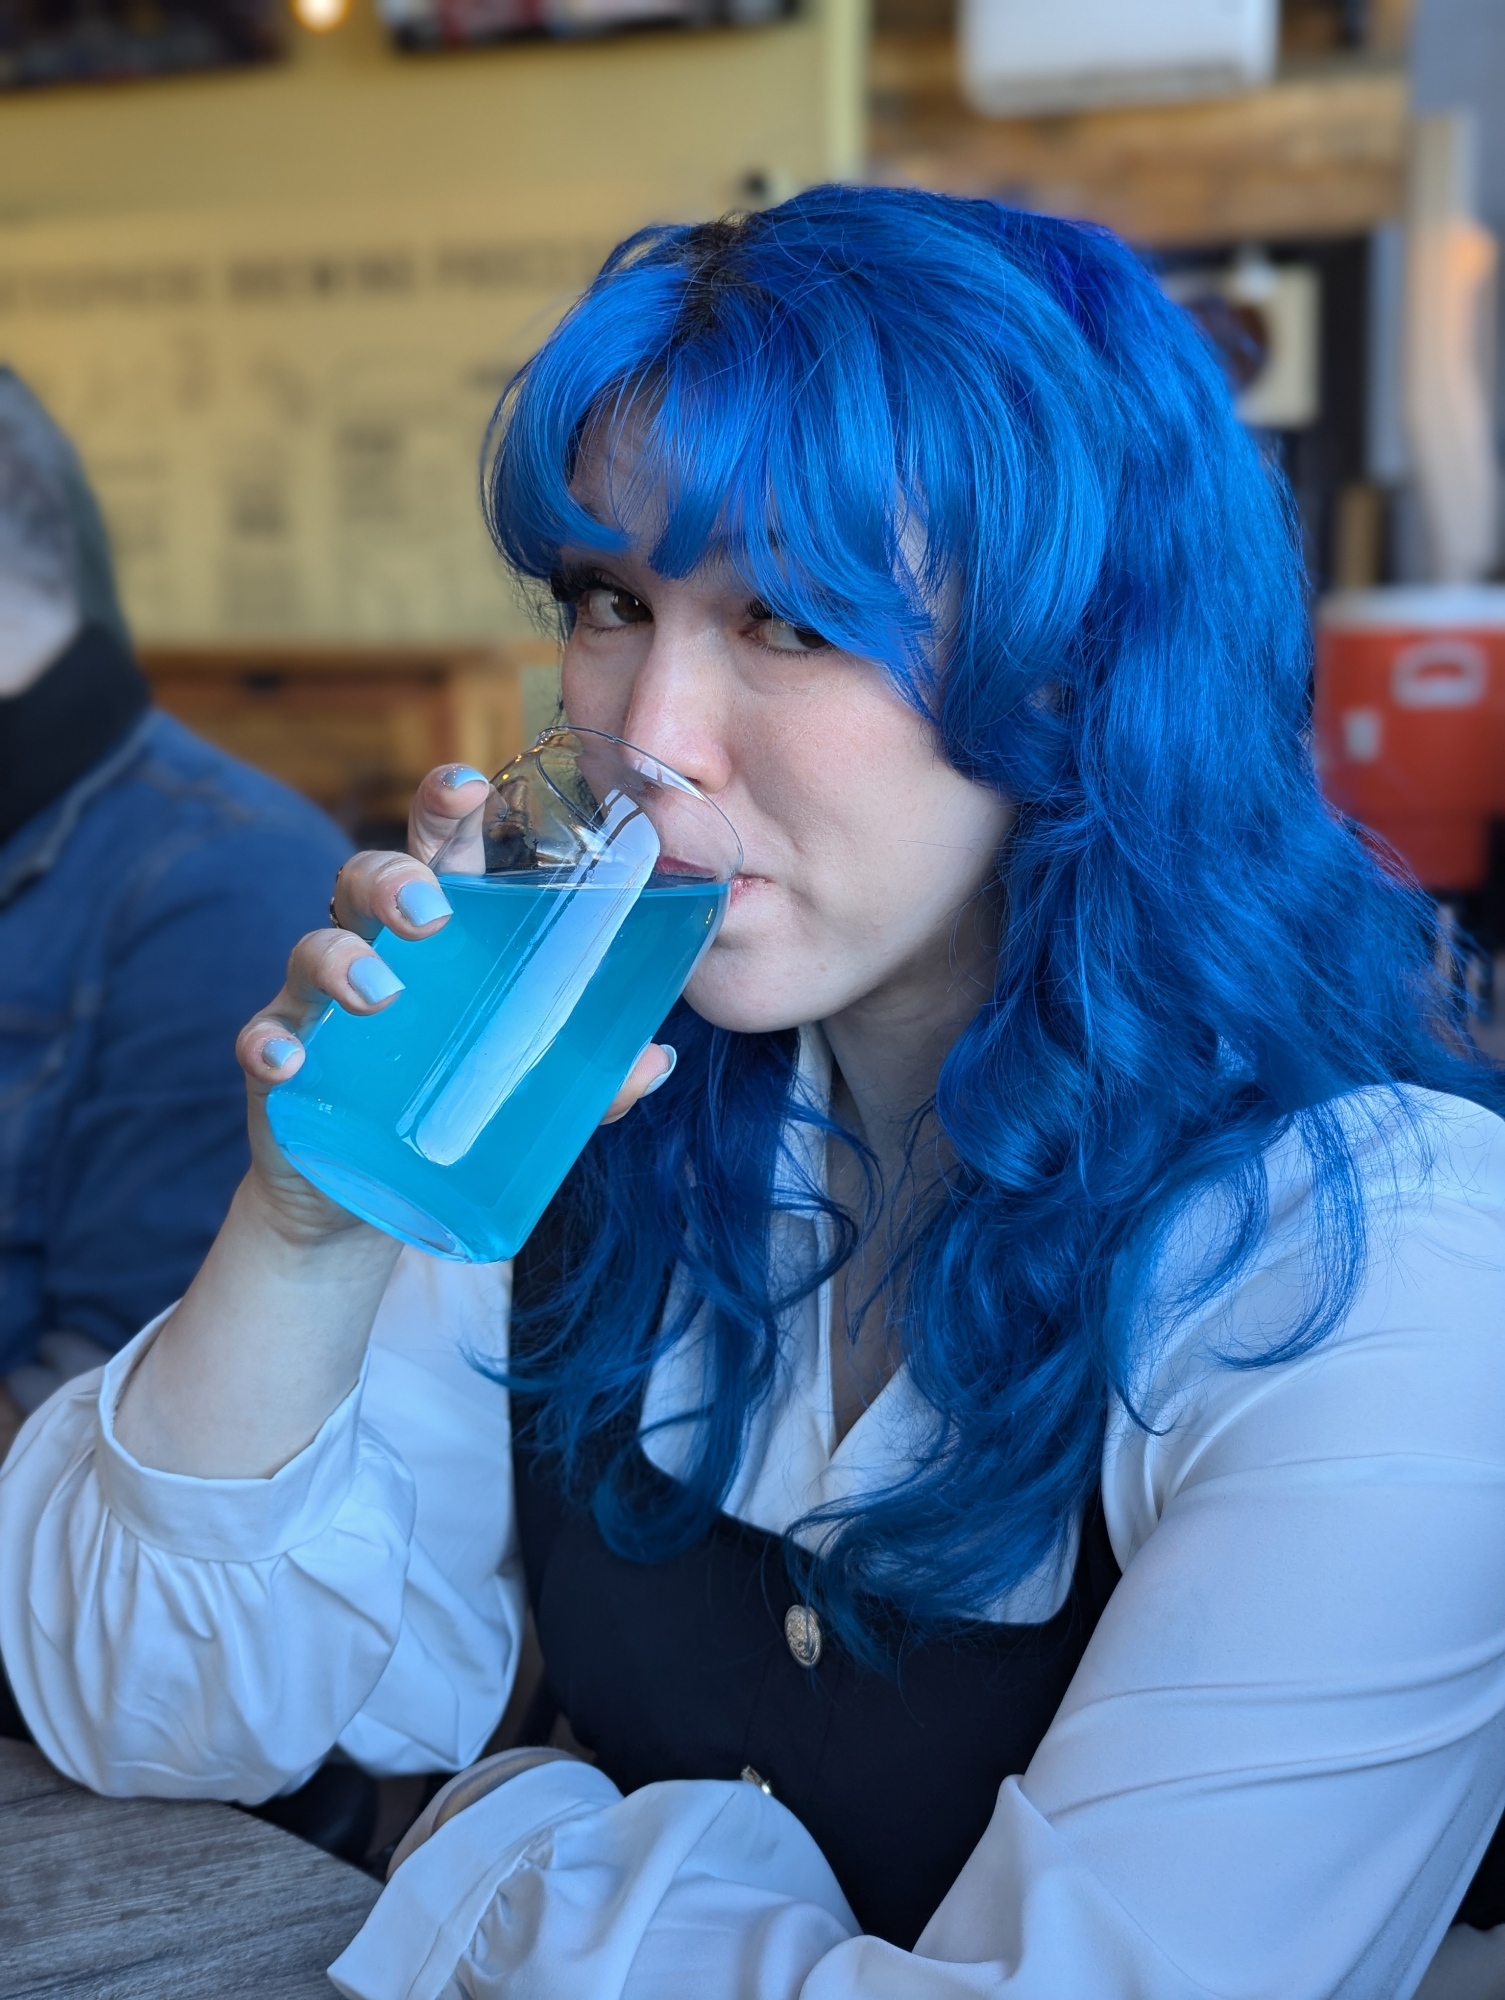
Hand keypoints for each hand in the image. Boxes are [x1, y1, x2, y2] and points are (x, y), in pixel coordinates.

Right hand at [235, 764, 674, 1240]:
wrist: (365, 1206)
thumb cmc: (453, 1109)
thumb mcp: (529, 1089)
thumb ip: (593, 1076)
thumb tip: (656, 1061)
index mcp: (442, 936)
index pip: (441, 850)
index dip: (445, 806)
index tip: (468, 785)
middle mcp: (375, 952)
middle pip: (367, 879)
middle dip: (394, 879)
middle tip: (430, 914)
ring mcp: (319, 1006)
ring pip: (313, 948)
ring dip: (340, 960)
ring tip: (379, 995)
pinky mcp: (280, 1066)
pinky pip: (262, 1037)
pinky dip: (272, 1042)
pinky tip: (289, 1058)